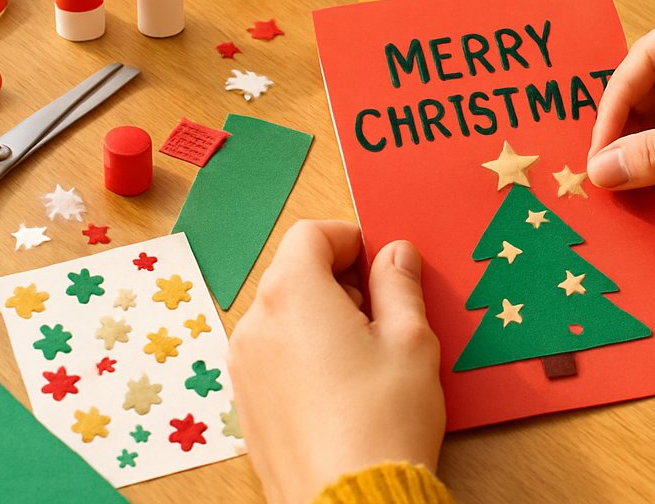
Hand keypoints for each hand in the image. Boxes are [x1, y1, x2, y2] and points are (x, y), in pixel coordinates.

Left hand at [230, 220, 445, 502]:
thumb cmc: (383, 421)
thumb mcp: (410, 340)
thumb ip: (399, 285)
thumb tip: (395, 255)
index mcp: (292, 293)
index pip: (312, 234)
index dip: (351, 239)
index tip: (381, 262)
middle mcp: (255, 323)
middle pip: (293, 273)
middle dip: (338, 280)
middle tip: (383, 313)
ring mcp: (244, 366)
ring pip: (283, 316)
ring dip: (320, 318)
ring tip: (365, 357)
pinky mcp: (245, 403)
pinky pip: (273, 356)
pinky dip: (302, 354)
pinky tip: (340, 388)